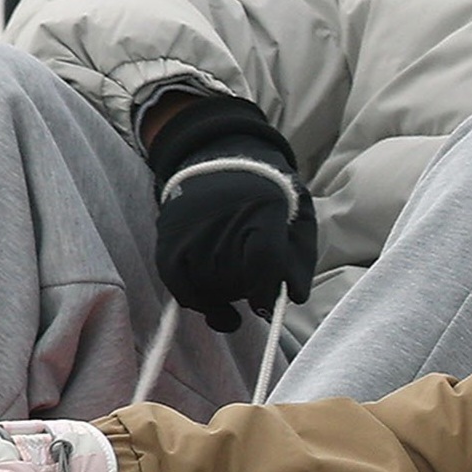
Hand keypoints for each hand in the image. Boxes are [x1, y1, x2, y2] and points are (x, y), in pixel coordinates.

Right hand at [148, 97, 316, 331]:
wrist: (219, 161)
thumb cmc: (267, 198)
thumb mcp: (298, 218)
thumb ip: (301, 258)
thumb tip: (294, 295)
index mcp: (262, 208)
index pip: (263, 259)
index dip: (267, 291)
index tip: (268, 305)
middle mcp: (223, 218)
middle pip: (237, 280)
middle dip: (249, 288)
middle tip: (255, 276)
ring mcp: (192, 232)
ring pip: (212, 288)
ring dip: (227, 294)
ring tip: (237, 277)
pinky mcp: (169, 244)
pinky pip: (183, 291)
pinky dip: (201, 304)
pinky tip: (219, 311)